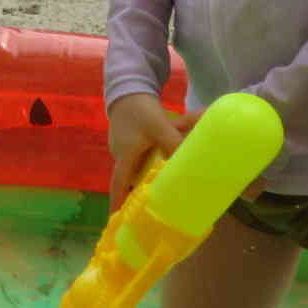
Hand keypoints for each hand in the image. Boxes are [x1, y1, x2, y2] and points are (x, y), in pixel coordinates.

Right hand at [106, 93, 186, 208]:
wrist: (128, 86)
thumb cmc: (139, 110)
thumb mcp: (158, 126)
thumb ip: (173, 143)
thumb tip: (189, 162)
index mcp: (124, 156)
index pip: (119, 186)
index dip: (119, 204)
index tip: (118, 221)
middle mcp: (120, 154)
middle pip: (127, 179)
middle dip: (136, 194)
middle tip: (149, 208)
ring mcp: (123, 146)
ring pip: (134, 168)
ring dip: (143, 179)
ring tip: (158, 190)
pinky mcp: (129, 138)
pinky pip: (138, 157)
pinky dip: (147, 164)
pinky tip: (160, 164)